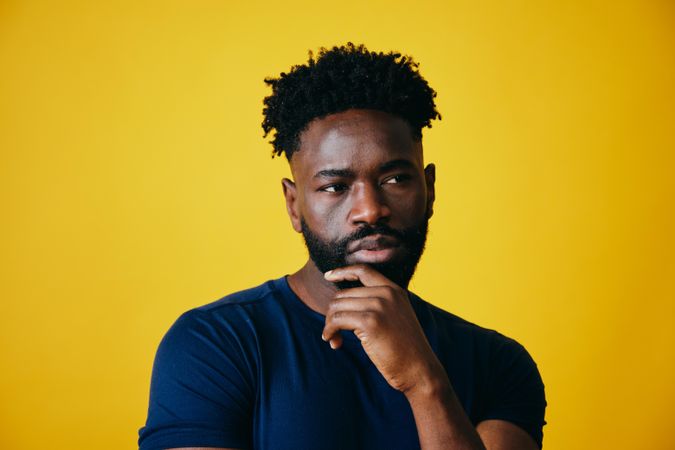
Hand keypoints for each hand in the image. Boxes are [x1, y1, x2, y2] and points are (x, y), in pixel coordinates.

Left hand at [322, 264, 446, 394]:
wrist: (419, 370)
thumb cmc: (405, 349)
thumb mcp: (396, 317)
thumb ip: (377, 304)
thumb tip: (341, 302)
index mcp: (395, 290)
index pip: (364, 270)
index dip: (343, 272)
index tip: (328, 276)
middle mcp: (387, 294)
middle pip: (343, 294)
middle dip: (332, 313)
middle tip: (333, 332)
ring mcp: (379, 306)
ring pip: (337, 306)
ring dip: (329, 324)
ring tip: (333, 339)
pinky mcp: (370, 323)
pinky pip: (337, 320)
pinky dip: (330, 331)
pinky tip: (334, 342)